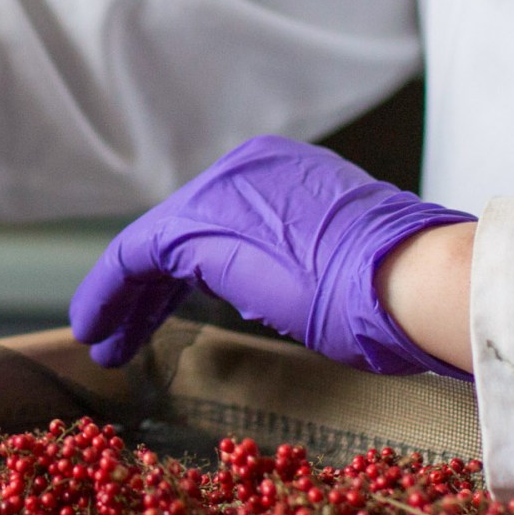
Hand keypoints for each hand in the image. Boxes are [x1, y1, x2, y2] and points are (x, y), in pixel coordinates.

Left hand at [69, 136, 473, 374]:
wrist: (415, 279)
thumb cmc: (406, 290)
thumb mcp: (350, 264)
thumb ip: (310, 263)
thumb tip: (288, 288)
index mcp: (291, 172)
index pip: (219, 223)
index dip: (184, 275)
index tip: (165, 312)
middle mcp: (250, 168)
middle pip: (180, 232)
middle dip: (146, 290)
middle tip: (122, 332)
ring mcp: (224, 191)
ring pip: (151, 245)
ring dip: (123, 299)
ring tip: (105, 345)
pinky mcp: (200, 226)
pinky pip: (132, 258)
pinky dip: (108, 294)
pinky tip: (97, 332)